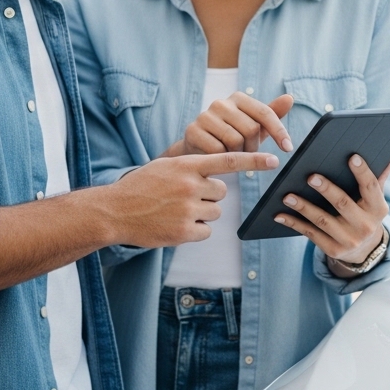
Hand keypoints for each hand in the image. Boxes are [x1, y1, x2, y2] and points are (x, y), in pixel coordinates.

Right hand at [105, 151, 278, 247]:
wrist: (114, 211)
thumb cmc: (140, 187)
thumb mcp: (165, 166)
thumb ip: (191, 167)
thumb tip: (216, 174)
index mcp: (187, 165)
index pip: (228, 160)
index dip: (254, 159)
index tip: (275, 159)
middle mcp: (190, 184)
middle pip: (221, 192)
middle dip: (208, 196)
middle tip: (184, 198)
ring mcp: (188, 209)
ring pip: (215, 212)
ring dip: (201, 213)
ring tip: (176, 211)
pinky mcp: (185, 231)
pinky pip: (206, 231)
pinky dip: (195, 230)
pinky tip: (175, 225)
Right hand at [164, 93, 294, 156]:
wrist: (198, 148)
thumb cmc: (231, 136)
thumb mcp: (254, 126)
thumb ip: (272, 113)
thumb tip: (289, 98)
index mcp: (238, 98)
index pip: (265, 113)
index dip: (279, 131)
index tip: (288, 148)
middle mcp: (221, 103)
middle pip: (251, 129)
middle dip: (254, 147)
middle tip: (246, 152)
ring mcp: (205, 116)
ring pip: (235, 141)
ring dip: (238, 154)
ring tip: (232, 154)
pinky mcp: (193, 130)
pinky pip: (218, 150)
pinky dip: (223, 158)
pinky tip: (218, 157)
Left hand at [273, 154, 389, 264]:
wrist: (365, 251)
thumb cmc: (367, 215)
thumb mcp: (376, 200)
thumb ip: (378, 179)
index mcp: (378, 208)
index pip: (371, 187)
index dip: (363, 172)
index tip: (352, 156)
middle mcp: (365, 226)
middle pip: (343, 204)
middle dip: (327, 190)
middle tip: (310, 176)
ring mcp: (349, 240)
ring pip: (322, 220)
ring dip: (304, 207)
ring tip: (288, 195)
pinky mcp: (333, 250)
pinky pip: (310, 234)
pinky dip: (294, 223)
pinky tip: (280, 214)